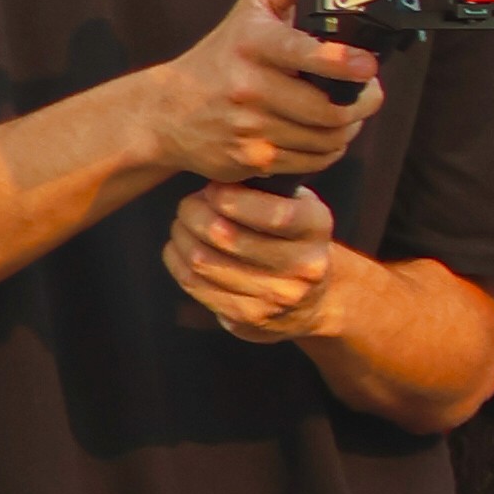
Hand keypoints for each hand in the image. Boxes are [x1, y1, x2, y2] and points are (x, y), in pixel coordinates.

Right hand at [147, 0, 384, 187]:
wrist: (169, 111)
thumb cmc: (219, 58)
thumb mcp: (250, 7)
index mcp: (252, 45)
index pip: (300, 52)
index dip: (340, 61)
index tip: (366, 65)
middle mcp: (249, 88)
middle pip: (328, 108)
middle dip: (362, 102)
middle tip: (369, 91)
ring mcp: (251, 128)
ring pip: (327, 138)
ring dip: (349, 127)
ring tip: (347, 112)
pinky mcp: (254, 160)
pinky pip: (313, 161)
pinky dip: (329, 150)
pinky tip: (324, 134)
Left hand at [162, 177, 346, 343]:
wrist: (314, 299)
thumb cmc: (292, 237)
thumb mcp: (297, 205)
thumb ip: (266, 189)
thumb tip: (217, 175)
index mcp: (316, 228)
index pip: (275, 215)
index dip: (233, 199)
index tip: (213, 190)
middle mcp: (303, 267)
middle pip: (228, 237)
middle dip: (195, 214)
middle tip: (187, 205)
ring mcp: (276, 298)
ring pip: (205, 261)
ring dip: (182, 237)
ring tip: (181, 225)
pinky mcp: (249, 319)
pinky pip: (196, 286)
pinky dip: (178, 262)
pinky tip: (179, 250)